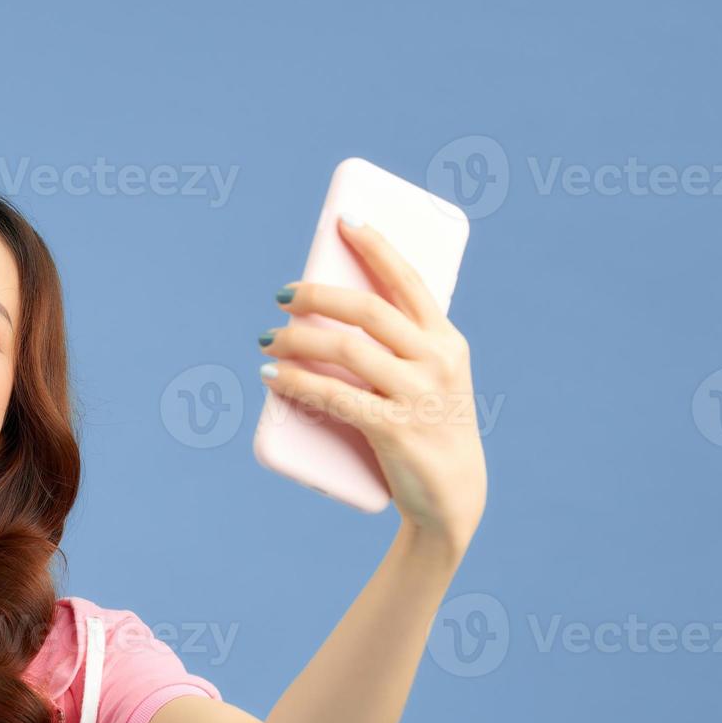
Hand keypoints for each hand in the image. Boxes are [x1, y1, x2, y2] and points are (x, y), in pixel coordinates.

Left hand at [257, 214, 486, 547]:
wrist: (453, 500)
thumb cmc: (428, 430)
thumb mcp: (429, 380)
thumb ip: (399, 349)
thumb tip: (332, 316)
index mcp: (447, 341)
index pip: (409, 281)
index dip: (376, 247)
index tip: (344, 223)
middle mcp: (437, 361)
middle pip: (368, 311)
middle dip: (319, 296)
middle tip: (282, 295)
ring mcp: (418, 396)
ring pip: (346, 350)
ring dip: (297, 340)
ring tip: (267, 339)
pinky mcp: (395, 431)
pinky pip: (336, 396)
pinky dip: (298, 383)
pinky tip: (273, 376)